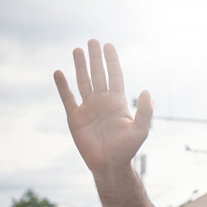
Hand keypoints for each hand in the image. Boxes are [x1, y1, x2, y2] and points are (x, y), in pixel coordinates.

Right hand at [53, 39, 152, 174]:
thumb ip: (145, 112)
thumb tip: (147, 91)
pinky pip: (68, 98)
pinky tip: (59, 73)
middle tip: (92, 41)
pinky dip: (62, 86)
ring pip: (83, 82)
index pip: (115, 76)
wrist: (109, 165)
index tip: (108, 45)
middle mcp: (102, 102)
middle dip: (96, 58)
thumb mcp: (140, 130)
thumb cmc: (127, 150)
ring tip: (77, 50)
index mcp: (118, 103)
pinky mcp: (75, 118)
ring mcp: (88, 109)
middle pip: (98, 75)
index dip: (112, 61)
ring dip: (80, 66)